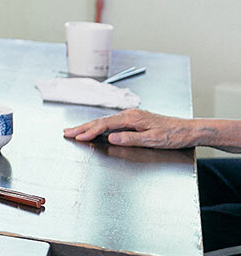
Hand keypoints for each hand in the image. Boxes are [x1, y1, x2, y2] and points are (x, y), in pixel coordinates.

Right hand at [63, 109, 202, 148]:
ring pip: (105, 122)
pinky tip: (96, 130)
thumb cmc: (173, 135)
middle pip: (101, 121)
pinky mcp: (134, 121)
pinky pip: (112, 123)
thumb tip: (111, 138)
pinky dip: (100, 127)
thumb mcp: (153, 140)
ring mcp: (132, 117)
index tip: (76, 137)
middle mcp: (129, 115)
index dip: (89, 131)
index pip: (104, 125)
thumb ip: (131, 138)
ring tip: (76, 131)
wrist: (189, 130)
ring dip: (89, 127)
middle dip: (83, 127)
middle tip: (67, 132)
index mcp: (131, 118)